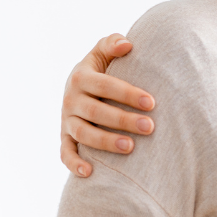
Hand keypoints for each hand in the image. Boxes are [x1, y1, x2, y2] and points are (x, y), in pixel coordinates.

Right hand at [61, 34, 155, 177]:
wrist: (79, 86)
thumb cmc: (101, 68)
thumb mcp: (102, 52)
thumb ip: (112, 44)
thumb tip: (128, 45)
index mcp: (81, 77)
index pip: (106, 85)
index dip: (128, 94)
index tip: (151, 102)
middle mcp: (70, 99)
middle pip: (96, 112)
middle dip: (123, 120)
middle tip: (150, 127)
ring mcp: (66, 120)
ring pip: (83, 134)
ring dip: (105, 142)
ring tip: (130, 147)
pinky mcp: (64, 137)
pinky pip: (65, 153)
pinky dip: (74, 163)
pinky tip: (90, 172)